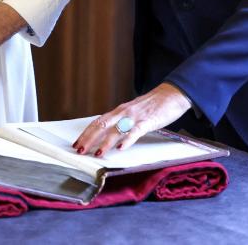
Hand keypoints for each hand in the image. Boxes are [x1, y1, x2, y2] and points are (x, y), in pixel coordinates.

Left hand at [72, 83, 191, 155]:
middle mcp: (123, 113)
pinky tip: (121, 148)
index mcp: (118, 112)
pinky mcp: (147, 121)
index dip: (86, 133)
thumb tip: (109, 133)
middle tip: (79, 150)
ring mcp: (134, 117)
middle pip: (101, 126)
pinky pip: (135, 131)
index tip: (77, 143)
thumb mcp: (132, 113)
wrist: (171, 95)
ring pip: (116, 130)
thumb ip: (121, 121)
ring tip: (97, 153)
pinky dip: (127, 140)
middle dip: (89, 139)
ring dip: (105, 142)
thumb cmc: (152, 106)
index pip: (97, 122)